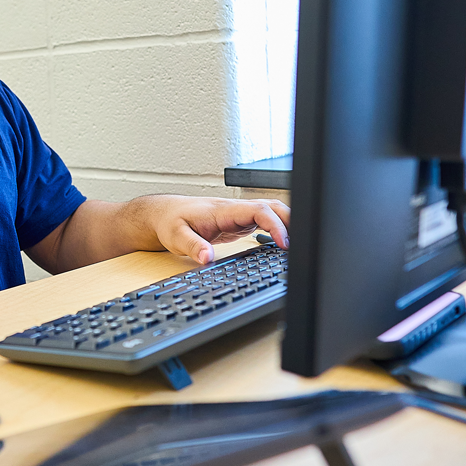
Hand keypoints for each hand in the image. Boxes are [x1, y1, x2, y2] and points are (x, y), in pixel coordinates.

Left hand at [149, 195, 289, 264]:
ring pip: (271, 212)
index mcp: (224, 210)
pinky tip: (282, 244)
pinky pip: (265, 221)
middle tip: (300, 245)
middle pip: (272, 207)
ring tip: (297, 245)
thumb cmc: (171, 222)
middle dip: (290, 221)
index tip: (284, 243)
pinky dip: (278, 229)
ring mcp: (239, 215)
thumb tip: (207, 258)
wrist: (164, 214)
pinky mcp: (239, 223)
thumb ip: (193, 246)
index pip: (258, 210)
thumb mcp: (176, 236)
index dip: (275, 224)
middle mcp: (235, 210)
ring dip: (286, 223)